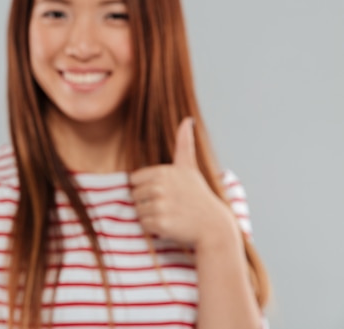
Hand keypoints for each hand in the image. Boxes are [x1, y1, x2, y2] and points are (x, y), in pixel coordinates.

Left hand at [129, 118, 235, 247]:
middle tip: (169, 205)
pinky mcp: (160, 223)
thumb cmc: (198, 196)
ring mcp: (160, 204)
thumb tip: (187, 120)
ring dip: (150, 215)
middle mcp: (160, 186)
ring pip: (137, 210)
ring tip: (170, 214)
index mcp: (163, 171)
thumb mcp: (190, 167)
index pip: (134, 180)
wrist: (214, 226)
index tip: (164, 192)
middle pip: (134, 195)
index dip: (146, 188)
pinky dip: (153, 228)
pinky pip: (144, 225)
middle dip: (147, 202)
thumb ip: (184, 143)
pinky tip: (170, 225)